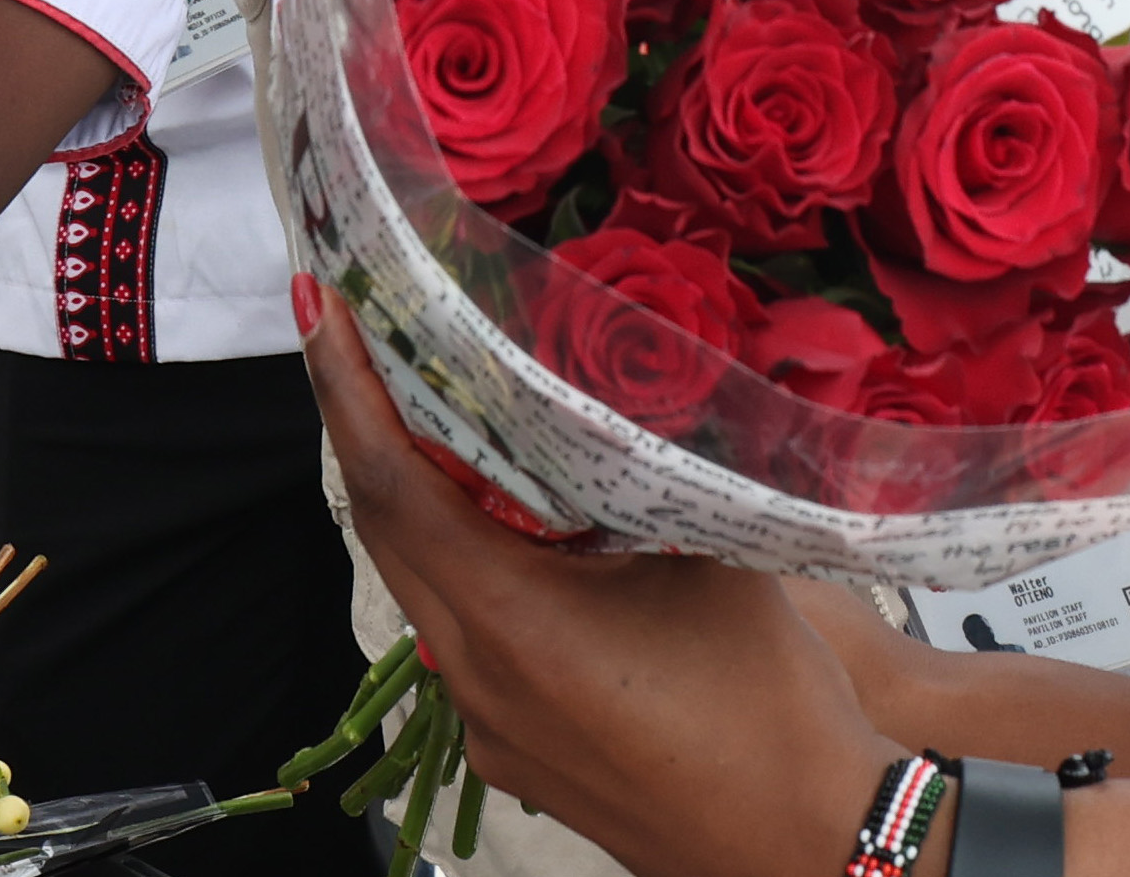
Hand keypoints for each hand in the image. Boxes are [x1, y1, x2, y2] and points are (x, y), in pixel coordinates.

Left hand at [299, 286, 882, 876]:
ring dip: (421, 504)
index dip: (345, 390)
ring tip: (438, 417)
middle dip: (368, 432)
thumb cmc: (769, 701)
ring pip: (425, 591)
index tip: (317, 306)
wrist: (813, 843)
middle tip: (363, 338)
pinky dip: (469, 570)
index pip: (391, 486)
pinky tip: (516, 533)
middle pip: (389, 537)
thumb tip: (613, 398)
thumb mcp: (705, 554)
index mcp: (509, 620)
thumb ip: (638, 475)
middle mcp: (476, 680)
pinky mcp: (520, 756)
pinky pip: (467, 643)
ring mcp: (491, 729)